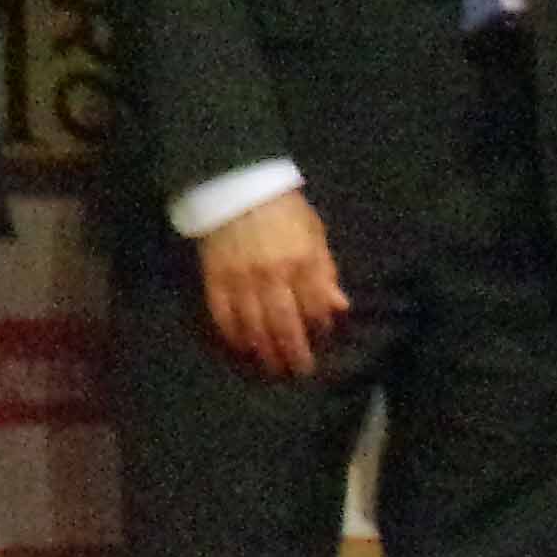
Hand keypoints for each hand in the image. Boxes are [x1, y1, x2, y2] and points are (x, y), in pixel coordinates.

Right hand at [197, 188, 349, 380]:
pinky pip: (222, 315)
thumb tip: (340, 307)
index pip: (315, 308)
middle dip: (293, 353)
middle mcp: (273, 275)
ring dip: (264, 351)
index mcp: (302, 262)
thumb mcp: (314, 233)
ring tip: (271, 368)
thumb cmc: (283, 210)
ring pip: (254, 326)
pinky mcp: (215, 278)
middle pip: (285, 325)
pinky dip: (231, 335)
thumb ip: (326, 271)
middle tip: (298, 371)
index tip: (321, 341)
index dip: (320, 329)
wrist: (236, 186)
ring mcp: (241, 279)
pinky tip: (239, 347)